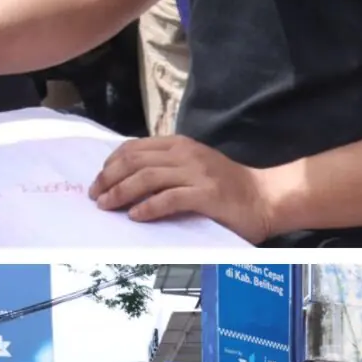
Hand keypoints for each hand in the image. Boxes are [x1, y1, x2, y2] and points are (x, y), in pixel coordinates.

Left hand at [90, 133, 283, 236]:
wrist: (265, 197)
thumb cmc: (227, 186)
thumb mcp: (193, 166)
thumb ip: (166, 167)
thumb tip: (128, 179)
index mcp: (180, 144)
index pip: (134, 147)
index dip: (111, 163)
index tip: (98, 180)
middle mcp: (186, 154)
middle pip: (135, 161)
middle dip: (109, 178)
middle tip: (95, 196)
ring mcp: (197, 173)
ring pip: (147, 177)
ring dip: (121, 192)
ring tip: (107, 206)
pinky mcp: (207, 195)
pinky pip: (169, 199)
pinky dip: (148, 207)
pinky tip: (135, 217)